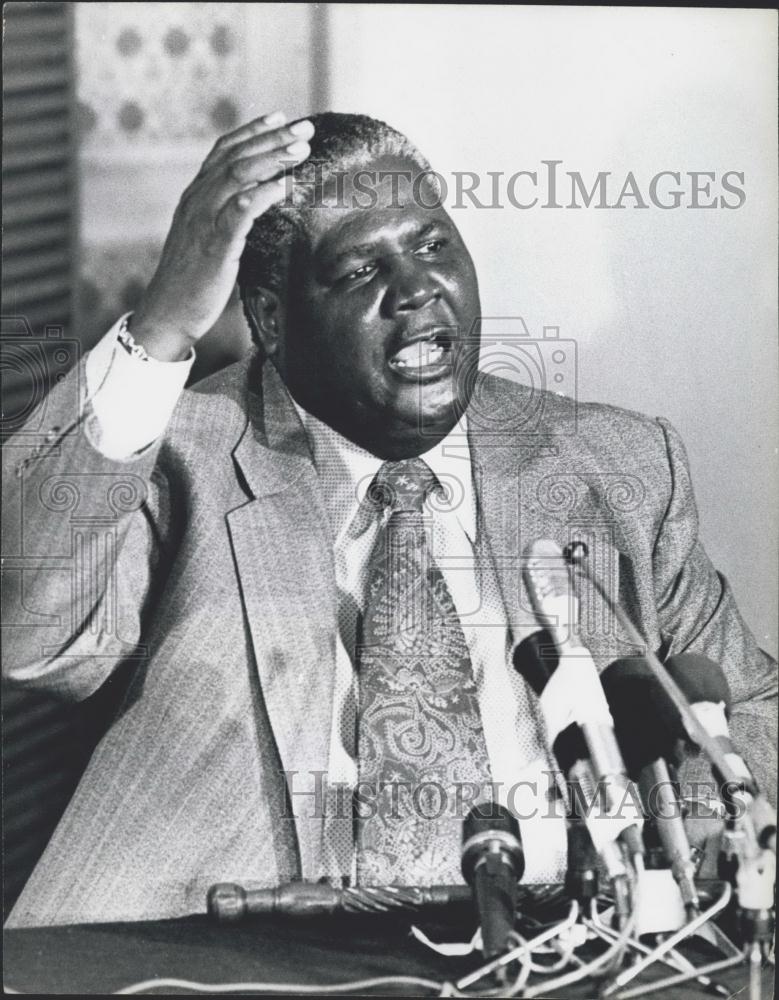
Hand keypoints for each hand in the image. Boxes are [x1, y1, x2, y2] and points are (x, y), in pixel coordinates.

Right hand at [131, 111, 313, 360]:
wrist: (168, 312)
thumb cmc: (192, 281)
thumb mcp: (207, 239)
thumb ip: (224, 217)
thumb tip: (254, 204)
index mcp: (195, 196)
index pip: (223, 151)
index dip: (252, 131)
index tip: (280, 118)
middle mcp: (197, 200)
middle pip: (236, 156)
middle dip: (272, 139)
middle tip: (305, 129)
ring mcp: (204, 221)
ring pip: (238, 175)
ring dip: (273, 159)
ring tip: (302, 151)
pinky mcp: (215, 245)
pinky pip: (241, 211)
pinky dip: (265, 193)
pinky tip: (286, 186)